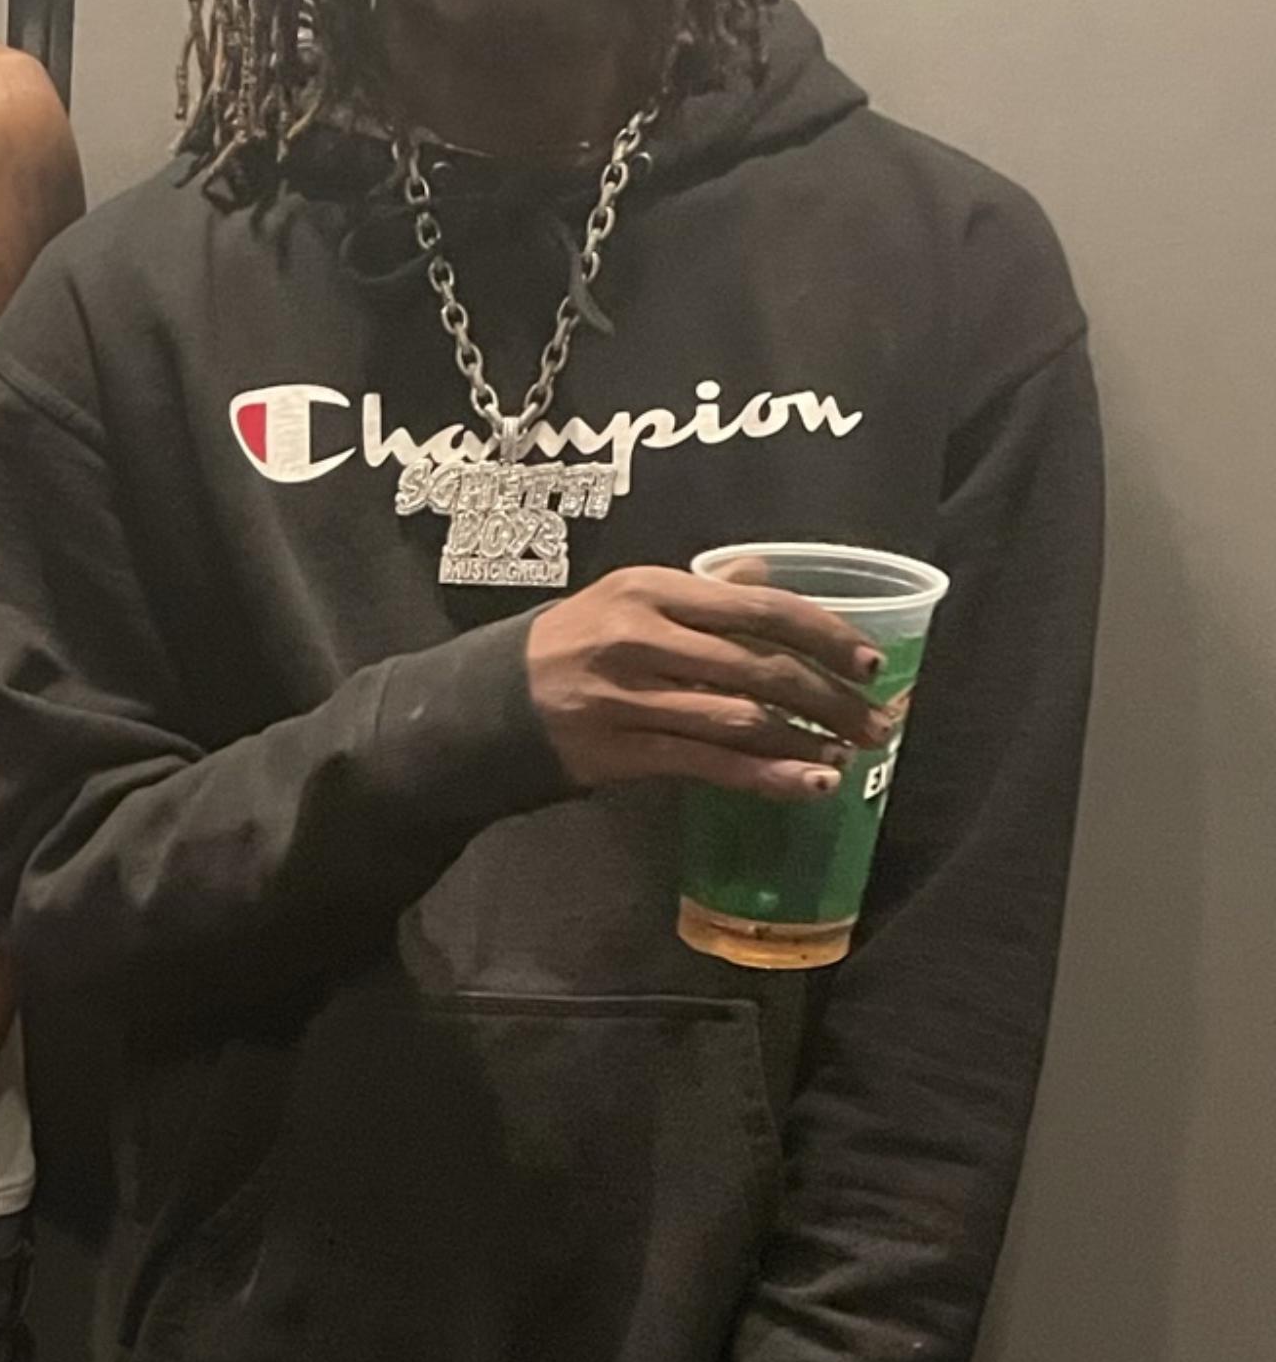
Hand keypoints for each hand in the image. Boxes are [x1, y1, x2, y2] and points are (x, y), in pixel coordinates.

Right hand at [527, 565, 900, 802]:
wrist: (481, 705)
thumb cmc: (567, 646)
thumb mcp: (623, 598)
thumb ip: (700, 592)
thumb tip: (767, 577)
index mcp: (650, 590)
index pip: (759, 607)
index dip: (825, 634)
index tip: (872, 662)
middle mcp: (641, 639)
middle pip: (760, 666)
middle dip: (830, 697)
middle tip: (879, 721)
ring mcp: (627, 698)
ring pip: (740, 718)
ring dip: (806, 740)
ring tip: (850, 755)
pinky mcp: (618, 751)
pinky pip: (708, 765)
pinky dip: (766, 776)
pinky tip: (808, 784)